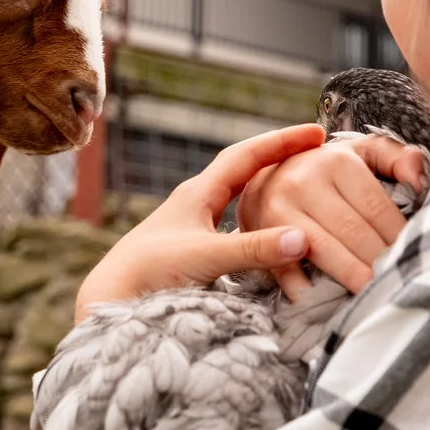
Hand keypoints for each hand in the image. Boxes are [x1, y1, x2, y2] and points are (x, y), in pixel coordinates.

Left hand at [74, 125, 324, 321]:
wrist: (111, 298)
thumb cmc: (150, 272)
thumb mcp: (205, 257)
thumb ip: (253, 249)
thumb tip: (303, 238)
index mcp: (199, 193)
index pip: (247, 155)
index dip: (282, 141)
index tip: (316, 132)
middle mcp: (197, 203)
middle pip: (246, 170)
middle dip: (281, 158)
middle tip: (317, 154)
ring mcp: (195, 225)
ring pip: (242, 198)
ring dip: (271, 189)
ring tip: (304, 186)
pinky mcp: (195, 249)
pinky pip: (237, 223)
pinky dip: (261, 219)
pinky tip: (274, 230)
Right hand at [238, 133, 428, 298]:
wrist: (259, 176)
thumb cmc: (323, 170)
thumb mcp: (359, 153)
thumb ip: (396, 157)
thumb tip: (420, 183)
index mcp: (334, 161)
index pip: (377, 208)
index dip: (399, 236)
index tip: (415, 256)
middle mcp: (302, 183)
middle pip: (354, 232)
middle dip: (380, 260)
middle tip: (401, 281)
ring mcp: (278, 212)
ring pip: (325, 251)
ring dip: (353, 277)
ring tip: (376, 293)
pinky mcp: (259, 238)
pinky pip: (288, 269)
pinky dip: (310, 290)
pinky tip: (332, 301)